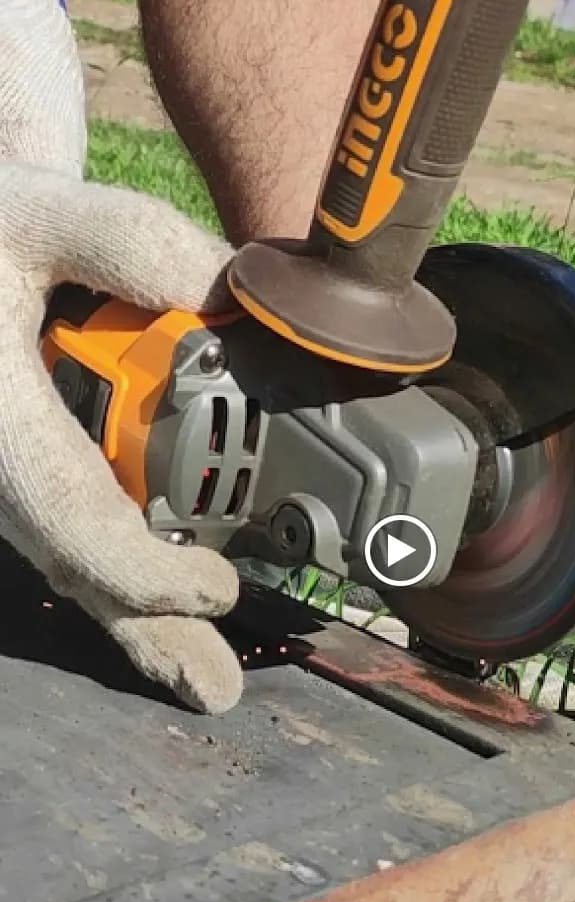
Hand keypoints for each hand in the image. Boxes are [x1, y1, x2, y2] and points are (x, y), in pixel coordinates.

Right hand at [0, 0, 244, 712]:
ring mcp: (6, 475)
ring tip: (200, 677)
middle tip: (214, 688)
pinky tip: (163, 614)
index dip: (141, 569)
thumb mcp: (37, 213)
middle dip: (144, 626)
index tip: (216, 589)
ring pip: (68, 558)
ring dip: (136, 617)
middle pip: (70, 562)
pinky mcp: (23, 472)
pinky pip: (70, 534)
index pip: (65, 515)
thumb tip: (227, 298)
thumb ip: (128, 243)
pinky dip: (120, 576)